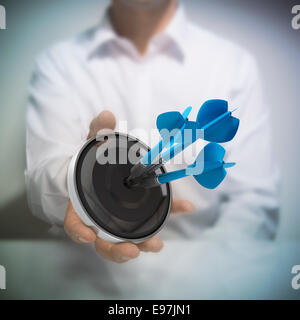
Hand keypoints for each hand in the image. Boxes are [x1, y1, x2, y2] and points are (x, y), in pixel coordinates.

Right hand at [64, 110, 194, 262]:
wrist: (103, 169)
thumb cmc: (96, 162)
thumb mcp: (95, 144)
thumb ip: (98, 131)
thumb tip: (107, 115)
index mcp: (83, 203)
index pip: (75, 222)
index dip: (79, 232)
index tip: (88, 236)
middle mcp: (99, 218)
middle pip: (102, 242)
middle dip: (116, 250)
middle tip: (133, 250)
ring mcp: (117, 222)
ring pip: (125, 242)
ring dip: (142, 245)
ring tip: (157, 244)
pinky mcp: (137, 216)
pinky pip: (150, 220)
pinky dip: (167, 215)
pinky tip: (185, 207)